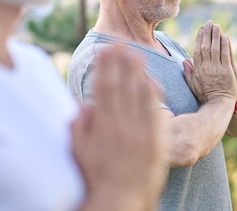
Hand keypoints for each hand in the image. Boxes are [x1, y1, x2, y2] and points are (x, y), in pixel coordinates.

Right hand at [71, 45, 166, 210]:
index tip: (105, 49)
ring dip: (137, 70)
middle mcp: (123, 126)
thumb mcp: (79, 153)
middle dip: (121, 60)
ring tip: (135, 51)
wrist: (122, 199)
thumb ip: (80, 127)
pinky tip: (149, 77)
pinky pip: (156, 110)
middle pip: (122, 85)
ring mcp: (142, 132)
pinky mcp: (156, 139)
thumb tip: (84, 105)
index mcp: (103, 127)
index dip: (105, 66)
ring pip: (140, 93)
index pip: (104, 88)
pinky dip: (152, 91)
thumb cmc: (96, 177)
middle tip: (120, 40)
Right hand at [183, 20, 236, 103]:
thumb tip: (184, 60)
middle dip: (207, 33)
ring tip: (216, 26)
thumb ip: (189, 72)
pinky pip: (226, 55)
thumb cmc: (205, 96)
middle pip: (206, 46)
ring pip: (216, 48)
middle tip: (209, 23)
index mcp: (198, 69)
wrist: (219, 104)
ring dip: (216, 36)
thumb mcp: (193, 85)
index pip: (197, 50)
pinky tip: (225, 37)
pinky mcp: (228, 70)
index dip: (199, 38)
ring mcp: (217, 68)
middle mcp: (207, 67)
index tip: (200, 29)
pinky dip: (225, 45)